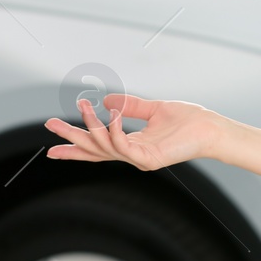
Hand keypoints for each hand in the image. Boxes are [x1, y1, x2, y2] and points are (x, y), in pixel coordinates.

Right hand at [44, 94, 221, 171]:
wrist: (210, 128)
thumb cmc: (188, 121)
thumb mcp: (154, 109)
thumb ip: (130, 105)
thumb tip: (107, 100)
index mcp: (132, 145)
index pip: (98, 147)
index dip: (75, 146)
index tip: (52, 147)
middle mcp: (132, 155)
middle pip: (93, 150)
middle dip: (71, 139)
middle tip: (50, 125)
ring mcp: (139, 159)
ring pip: (104, 146)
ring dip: (91, 126)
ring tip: (82, 106)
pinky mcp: (148, 159)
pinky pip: (123, 146)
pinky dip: (114, 130)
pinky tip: (110, 115)